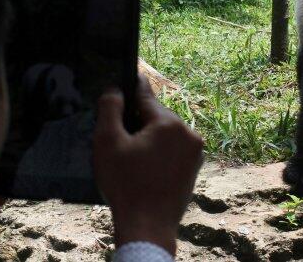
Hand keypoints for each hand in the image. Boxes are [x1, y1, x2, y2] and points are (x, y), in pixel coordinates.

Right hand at [93, 75, 203, 255]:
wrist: (148, 227)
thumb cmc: (125, 184)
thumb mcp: (107, 142)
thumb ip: (109, 109)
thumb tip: (115, 89)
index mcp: (169, 123)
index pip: (146, 97)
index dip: (132, 88)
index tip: (131, 74)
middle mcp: (189, 133)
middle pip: (157, 117)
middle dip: (138, 121)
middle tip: (118, 134)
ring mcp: (195, 153)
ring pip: (166, 134)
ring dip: (150, 138)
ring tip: (130, 154)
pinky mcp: (194, 169)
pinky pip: (174, 151)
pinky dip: (159, 152)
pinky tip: (143, 166)